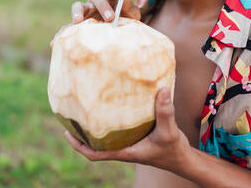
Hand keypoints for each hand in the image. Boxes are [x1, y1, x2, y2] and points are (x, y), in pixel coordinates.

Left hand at [64, 88, 192, 172]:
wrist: (183, 159)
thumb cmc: (174, 150)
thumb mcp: (169, 132)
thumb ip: (165, 112)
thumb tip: (161, 90)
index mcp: (125, 152)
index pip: (95, 154)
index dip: (78, 146)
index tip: (67, 133)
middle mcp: (123, 149)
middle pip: (95, 145)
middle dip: (82, 134)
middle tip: (72, 116)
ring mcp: (129, 144)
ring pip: (105, 138)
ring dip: (95, 128)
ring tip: (86, 109)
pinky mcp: (137, 139)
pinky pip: (118, 132)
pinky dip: (111, 123)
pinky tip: (113, 108)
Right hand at [71, 0, 140, 23]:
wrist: (116, 35)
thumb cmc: (124, 20)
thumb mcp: (131, 14)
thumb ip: (129, 5)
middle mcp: (97, 0)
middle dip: (103, 6)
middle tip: (111, 17)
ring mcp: (86, 9)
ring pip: (79, 6)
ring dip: (79, 12)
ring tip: (78, 20)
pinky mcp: (79, 20)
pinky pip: (72, 20)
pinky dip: (68, 25)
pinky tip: (68, 29)